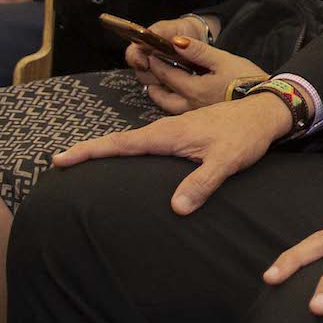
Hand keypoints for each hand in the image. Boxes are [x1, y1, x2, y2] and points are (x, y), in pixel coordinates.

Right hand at [51, 93, 291, 212]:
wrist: (262, 115)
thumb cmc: (244, 137)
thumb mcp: (226, 162)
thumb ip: (202, 183)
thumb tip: (177, 208)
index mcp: (169, 135)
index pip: (122, 144)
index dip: (91, 151)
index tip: (60, 158)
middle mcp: (166, 131)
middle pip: (119, 142)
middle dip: (89, 150)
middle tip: (59, 162)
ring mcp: (173, 132)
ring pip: (132, 142)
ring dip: (107, 149)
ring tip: (82, 161)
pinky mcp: (182, 136)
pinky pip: (146, 144)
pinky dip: (127, 149)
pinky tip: (126, 159)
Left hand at [126, 20, 264, 114]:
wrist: (269, 103)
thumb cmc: (248, 80)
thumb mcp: (224, 59)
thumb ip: (198, 50)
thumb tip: (175, 41)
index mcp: (195, 89)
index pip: (167, 74)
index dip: (156, 62)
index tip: (150, 53)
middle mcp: (192, 106)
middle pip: (162, 96)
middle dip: (152, 81)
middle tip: (148, 70)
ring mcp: (198, 115)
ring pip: (169, 107)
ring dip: (159, 95)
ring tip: (155, 86)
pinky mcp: (205, 119)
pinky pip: (181, 112)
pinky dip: (172, 103)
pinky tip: (176, 96)